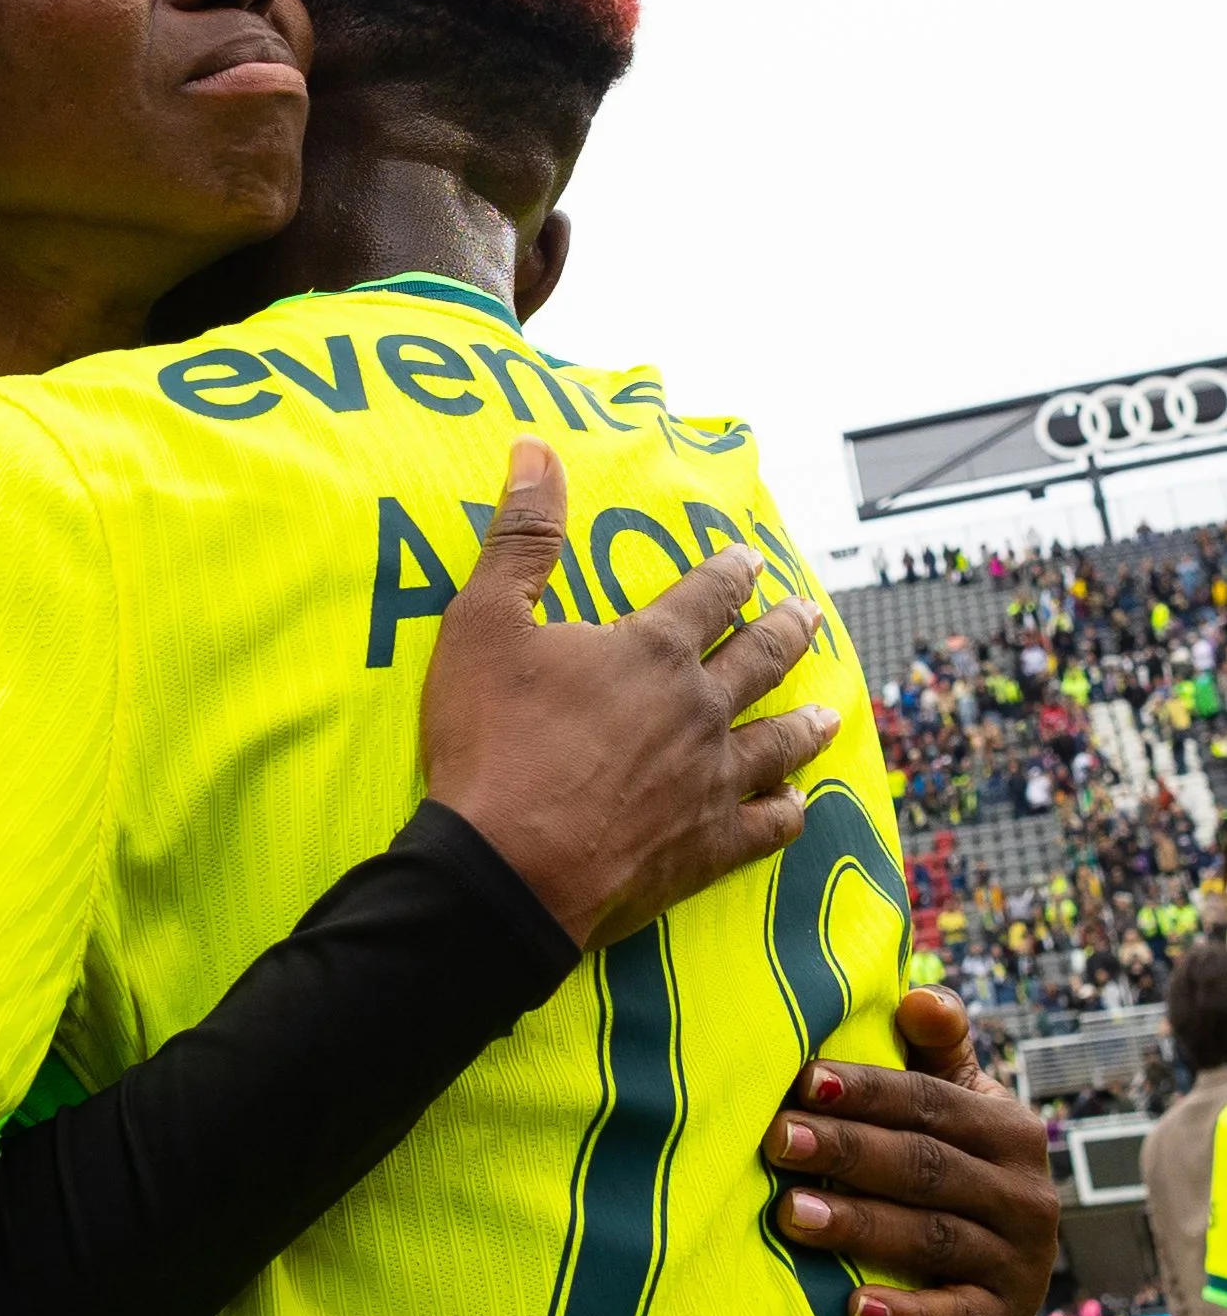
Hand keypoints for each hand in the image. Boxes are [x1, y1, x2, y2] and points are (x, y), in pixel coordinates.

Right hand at [422, 439, 835, 948]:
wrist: (506, 866)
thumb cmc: (491, 741)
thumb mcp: (484, 622)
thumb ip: (520, 536)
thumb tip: (535, 449)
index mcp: (653, 649)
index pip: (708, 594)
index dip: (731, 572)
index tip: (750, 559)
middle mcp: (700, 708)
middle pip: (761, 659)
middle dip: (787, 631)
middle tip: (808, 616)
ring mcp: (713, 779)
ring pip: (779, 741)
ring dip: (806, 723)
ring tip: (832, 712)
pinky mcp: (709, 844)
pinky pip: (768, 825)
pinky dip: (787, 812)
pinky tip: (796, 806)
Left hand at [766, 987, 1059, 1315]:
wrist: (1003, 1256)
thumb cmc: (953, 1154)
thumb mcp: (957, 1096)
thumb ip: (937, 1044)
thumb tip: (917, 998)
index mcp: (1009, 1128)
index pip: (928, 1103)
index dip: (866, 1091)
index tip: (802, 1082)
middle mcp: (1026, 1192)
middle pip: (924, 1165)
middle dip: (846, 1151)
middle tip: (776, 1140)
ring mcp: (1021, 1259)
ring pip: (931, 1237)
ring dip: (860, 1224)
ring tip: (791, 1214)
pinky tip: (853, 1308)